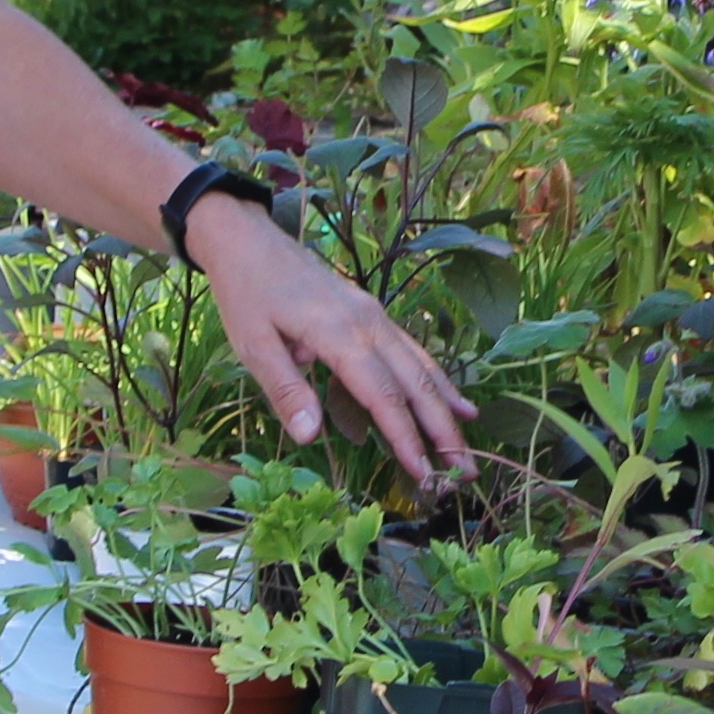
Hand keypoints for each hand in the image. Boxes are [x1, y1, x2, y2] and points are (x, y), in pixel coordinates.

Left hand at [186, 194, 475, 487]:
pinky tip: (454, 402)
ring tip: (467, 447)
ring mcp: (374, 316)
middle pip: (415, 382)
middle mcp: (368, 323)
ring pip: (421, 366)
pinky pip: (412, 351)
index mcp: (338, 333)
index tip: (423, 472)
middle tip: (465, 472)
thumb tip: (310, 436)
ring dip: (446, 408)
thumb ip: (285, 390)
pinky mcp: (372, 314)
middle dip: (442, 430)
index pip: (383, 395)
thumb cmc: (246, 294)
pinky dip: (436, 380)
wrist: (249, 241)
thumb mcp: (252, 345)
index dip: (404, 436)